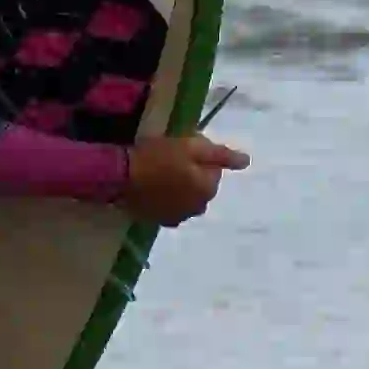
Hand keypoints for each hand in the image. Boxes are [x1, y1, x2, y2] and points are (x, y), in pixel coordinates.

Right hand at [120, 131, 249, 225]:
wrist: (121, 176)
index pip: (214, 170)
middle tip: (170, 159)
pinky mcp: (159, 221)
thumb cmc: (157, 156)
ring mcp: (178, 217)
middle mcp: (198, 208)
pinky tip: (153, 188)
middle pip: (202, 186)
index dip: (200, 157)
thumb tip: (246, 161)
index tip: (182, 148)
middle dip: (192, 174)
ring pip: (187, 198)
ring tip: (160, 173)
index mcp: (208, 190)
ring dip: (180, 187)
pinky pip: (171, 208)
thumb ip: (221, 155)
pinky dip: (167, 199)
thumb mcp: (191, 146)